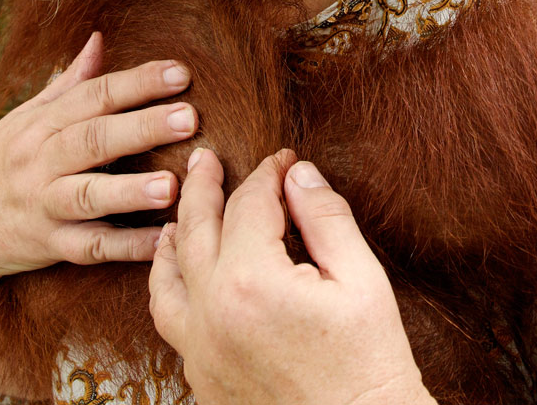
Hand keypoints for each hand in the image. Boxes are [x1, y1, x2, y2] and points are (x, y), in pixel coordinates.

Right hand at [0, 32, 198, 288]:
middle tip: (189, 119)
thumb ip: (70, 83)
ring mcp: (45, 206)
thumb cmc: (2, 160)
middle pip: (95, 140)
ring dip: (131, 191)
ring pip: (89, 197)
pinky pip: (90, 248)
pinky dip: (126, 246)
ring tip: (172, 185)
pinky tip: (163, 240)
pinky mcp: (50, 246)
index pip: (95, 96)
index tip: (181, 73)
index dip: (138, 83)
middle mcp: (42, 162)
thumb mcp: (27, 116)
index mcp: (43, 124)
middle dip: (143, 128)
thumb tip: (100, 38)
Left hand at [148, 149, 434, 404]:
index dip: (268, 173)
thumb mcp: (361, 279)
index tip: (284, 158)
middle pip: (197, 231)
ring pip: (167, 279)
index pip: (250, 204)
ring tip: (176, 212)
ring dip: (172, 236)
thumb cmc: (369, 363)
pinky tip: (180, 276)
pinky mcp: (202, 378)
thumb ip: (325, 218)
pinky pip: (171, 321)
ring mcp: (200, 350)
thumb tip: (298, 173)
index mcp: (252, 281)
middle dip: (204, 187)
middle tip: (205, 157)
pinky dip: (169, 287)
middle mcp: (212, 314)